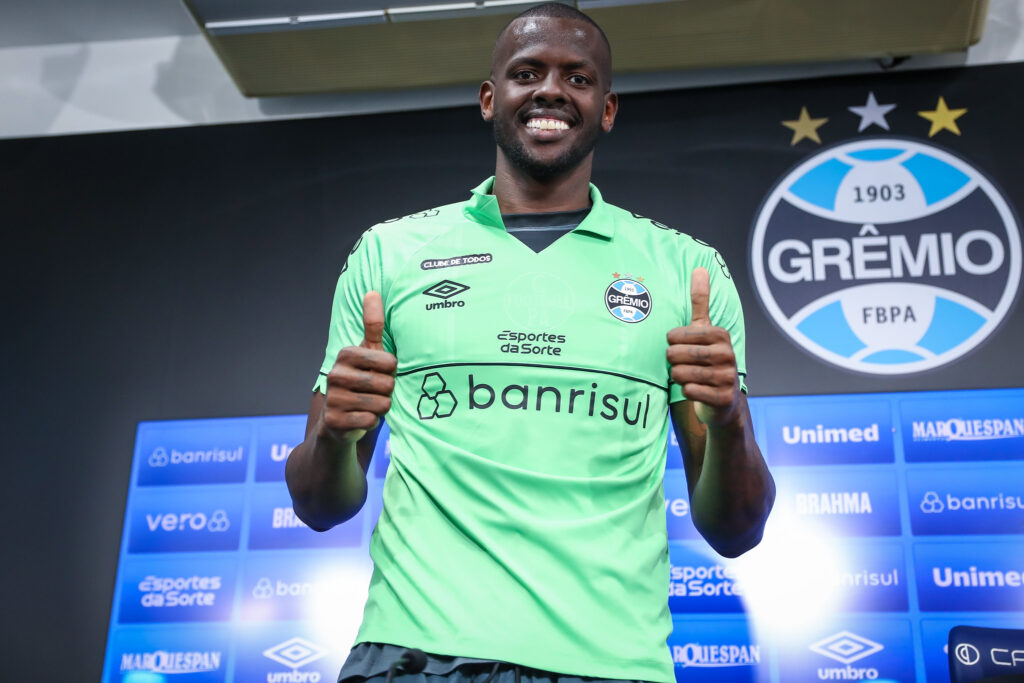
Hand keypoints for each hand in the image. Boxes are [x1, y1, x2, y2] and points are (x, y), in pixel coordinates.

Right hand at [319, 291, 397, 442]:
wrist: (338, 422)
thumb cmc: (361, 382)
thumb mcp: (368, 353)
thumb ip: (373, 325)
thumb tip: (372, 291)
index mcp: (346, 354)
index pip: (390, 363)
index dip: (391, 372)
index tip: (381, 374)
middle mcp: (335, 374)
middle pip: (387, 384)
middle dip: (387, 392)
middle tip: (375, 393)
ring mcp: (333, 398)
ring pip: (381, 404)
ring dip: (381, 408)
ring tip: (370, 405)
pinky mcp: (334, 421)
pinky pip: (370, 421)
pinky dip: (371, 422)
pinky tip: (361, 418)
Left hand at [666, 267, 740, 426]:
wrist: (723, 401)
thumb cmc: (707, 360)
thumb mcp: (704, 330)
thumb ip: (701, 301)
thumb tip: (700, 267)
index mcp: (720, 335)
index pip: (675, 336)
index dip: (672, 344)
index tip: (682, 347)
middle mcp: (727, 354)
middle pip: (676, 355)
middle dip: (673, 362)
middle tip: (684, 365)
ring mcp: (727, 377)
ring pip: (680, 374)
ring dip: (678, 378)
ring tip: (688, 377)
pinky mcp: (723, 398)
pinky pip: (689, 392)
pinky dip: (686, 392)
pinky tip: (695, 390)